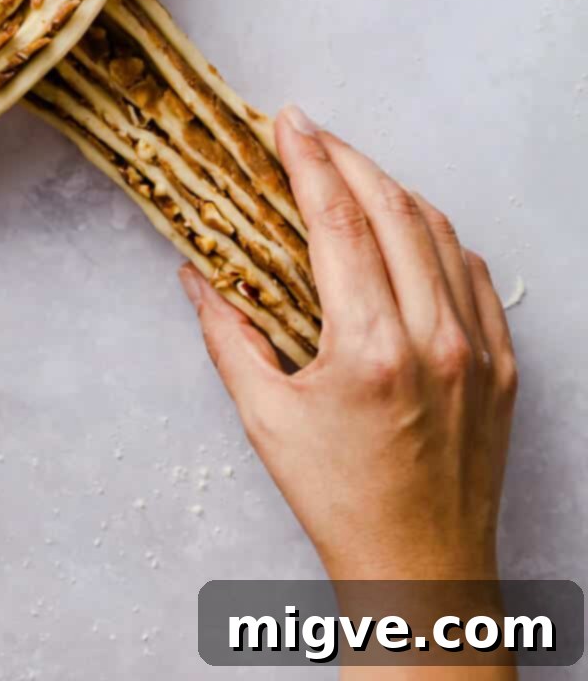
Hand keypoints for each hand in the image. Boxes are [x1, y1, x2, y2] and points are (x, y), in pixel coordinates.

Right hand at [179, 108, 516, 581]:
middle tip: (308, 132)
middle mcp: (434, 338)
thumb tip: (193, 273)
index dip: (309, 160)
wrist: (421, 571)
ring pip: (439, 231)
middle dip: (346, 157)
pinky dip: (437, 235)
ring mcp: (477, 349)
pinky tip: (407, 228)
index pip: (340, 221)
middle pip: (393, 209)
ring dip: (391, 188)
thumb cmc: (339, 502)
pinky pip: (473, 273)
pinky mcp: (501, 365)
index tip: (286, 122)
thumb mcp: (266, 420)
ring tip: (349, 171)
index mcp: (371, 349)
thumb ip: (227, 336)